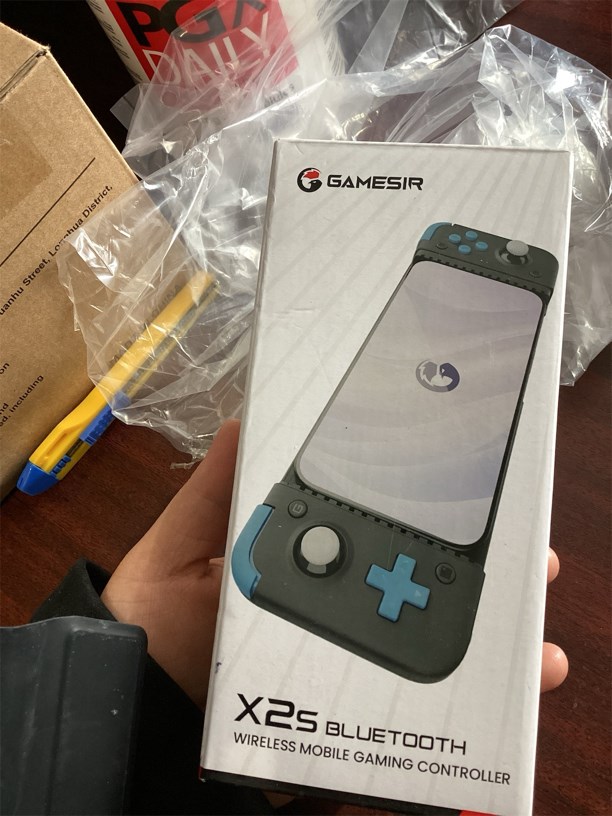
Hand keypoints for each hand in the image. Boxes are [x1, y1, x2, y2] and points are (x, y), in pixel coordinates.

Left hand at [102, 418, 567, 707]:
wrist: (137, 714)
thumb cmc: (149, 624)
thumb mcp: (175, 545)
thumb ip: (212, 490)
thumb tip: (246, 419)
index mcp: (299, 563)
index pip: (375, 534)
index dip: (426, 516)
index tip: (475, 495)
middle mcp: (330, 612)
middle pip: (416, 592)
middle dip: (481, 578)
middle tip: (535, 565)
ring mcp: (340, 666)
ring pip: (424, 648)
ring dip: (486, 645)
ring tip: (539, 641)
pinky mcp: (342, 715)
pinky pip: (405, 715)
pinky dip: (456, 716)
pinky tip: (502, 710)